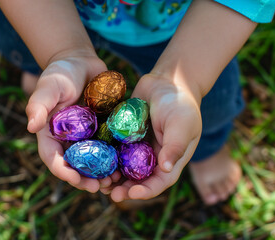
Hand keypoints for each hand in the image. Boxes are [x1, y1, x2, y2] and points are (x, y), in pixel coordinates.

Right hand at [26, 54, 117, 192]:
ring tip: (115, 181)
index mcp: (51, 134)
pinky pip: (108, 148)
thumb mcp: (49, 85)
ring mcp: (86, 137)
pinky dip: (115, 159)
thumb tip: (31, 127)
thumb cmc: (61, 72)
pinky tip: (125, 165)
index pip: (53, 158)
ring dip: (102, 174)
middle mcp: (67, 140)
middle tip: (99, 187)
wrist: (82, 63)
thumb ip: (39, 104)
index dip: (63, 172)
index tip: (76, 180)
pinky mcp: (102, 131)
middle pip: (74, 166)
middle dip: (85, 179)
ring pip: (93, 162)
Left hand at [104, 73, 202, 200]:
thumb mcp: (182, 124)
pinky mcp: (125, 136)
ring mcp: (137, 147)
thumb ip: (175, 146)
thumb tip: (166, 168)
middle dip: (124, 189)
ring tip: (99, 182)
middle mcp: (153, 158)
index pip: (159, 182)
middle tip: (110, 193)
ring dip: (112, 176)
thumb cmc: (180, 103)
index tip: (132, 193)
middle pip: (138, 180)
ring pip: (123, 168)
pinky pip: (114, 150)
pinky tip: (92, 160)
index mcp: (170, 160)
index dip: (146, 190)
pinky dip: (104, 157)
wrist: (166, 82)